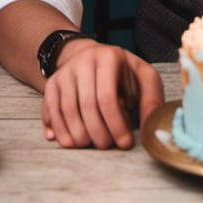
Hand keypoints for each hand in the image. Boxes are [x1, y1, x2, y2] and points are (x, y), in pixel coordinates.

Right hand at [41, 41, 163, 149]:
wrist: (91, 56)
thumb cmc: (122, 72)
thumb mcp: (144, 78)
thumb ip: (152, 100)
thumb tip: (150, 130)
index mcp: (109, 57)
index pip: (108, 97)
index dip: (116, 124)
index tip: (124, 143)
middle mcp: (83, 61)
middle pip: (86, 106)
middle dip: (98, 132)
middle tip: (107, 146)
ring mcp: (65, 72)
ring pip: (67, 111)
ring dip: (79, 135)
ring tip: (91, 145)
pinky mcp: (51, 83)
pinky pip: (51, 111)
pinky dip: (59, 130)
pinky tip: (70, 142)